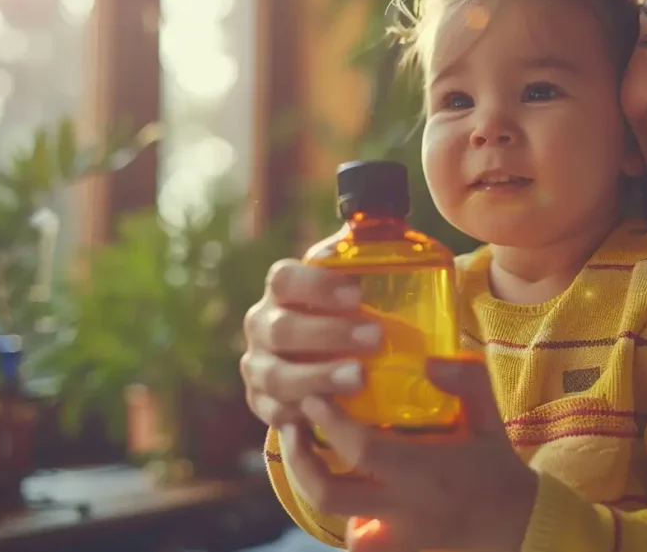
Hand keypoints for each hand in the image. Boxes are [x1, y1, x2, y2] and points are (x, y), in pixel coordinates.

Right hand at [241, 259, 382, 427]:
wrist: (313, 361)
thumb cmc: (341, 314)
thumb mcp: (349, 286)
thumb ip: (362, 261)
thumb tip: (388, 232)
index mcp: (280, 291)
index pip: (285, 279)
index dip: (317, 286)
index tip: (358, 294)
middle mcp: (260, 325)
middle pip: (281, 329)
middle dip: (329, 334)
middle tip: (374, 337)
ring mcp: (257, 366)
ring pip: (277, 375)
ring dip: (319, 377)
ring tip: (360, 378)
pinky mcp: (262, 403)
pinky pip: (276, 412)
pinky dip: (302, 414)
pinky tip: (330, 413)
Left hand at [284, 356, 538, 551]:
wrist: (518, 526)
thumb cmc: (498, 466)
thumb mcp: (488, 417)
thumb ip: (465, 381)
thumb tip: (428, 360)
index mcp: (424, 470)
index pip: (360, 448)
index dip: (329, 422)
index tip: (314, 397)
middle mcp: (404, 508)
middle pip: (327, 493)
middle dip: (298, 460)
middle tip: (290, 428)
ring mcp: (397, 537)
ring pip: (334, 521)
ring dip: (315, 490)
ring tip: (306, 455)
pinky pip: (359, 540)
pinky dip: (345, 517)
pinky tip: (344, 487)